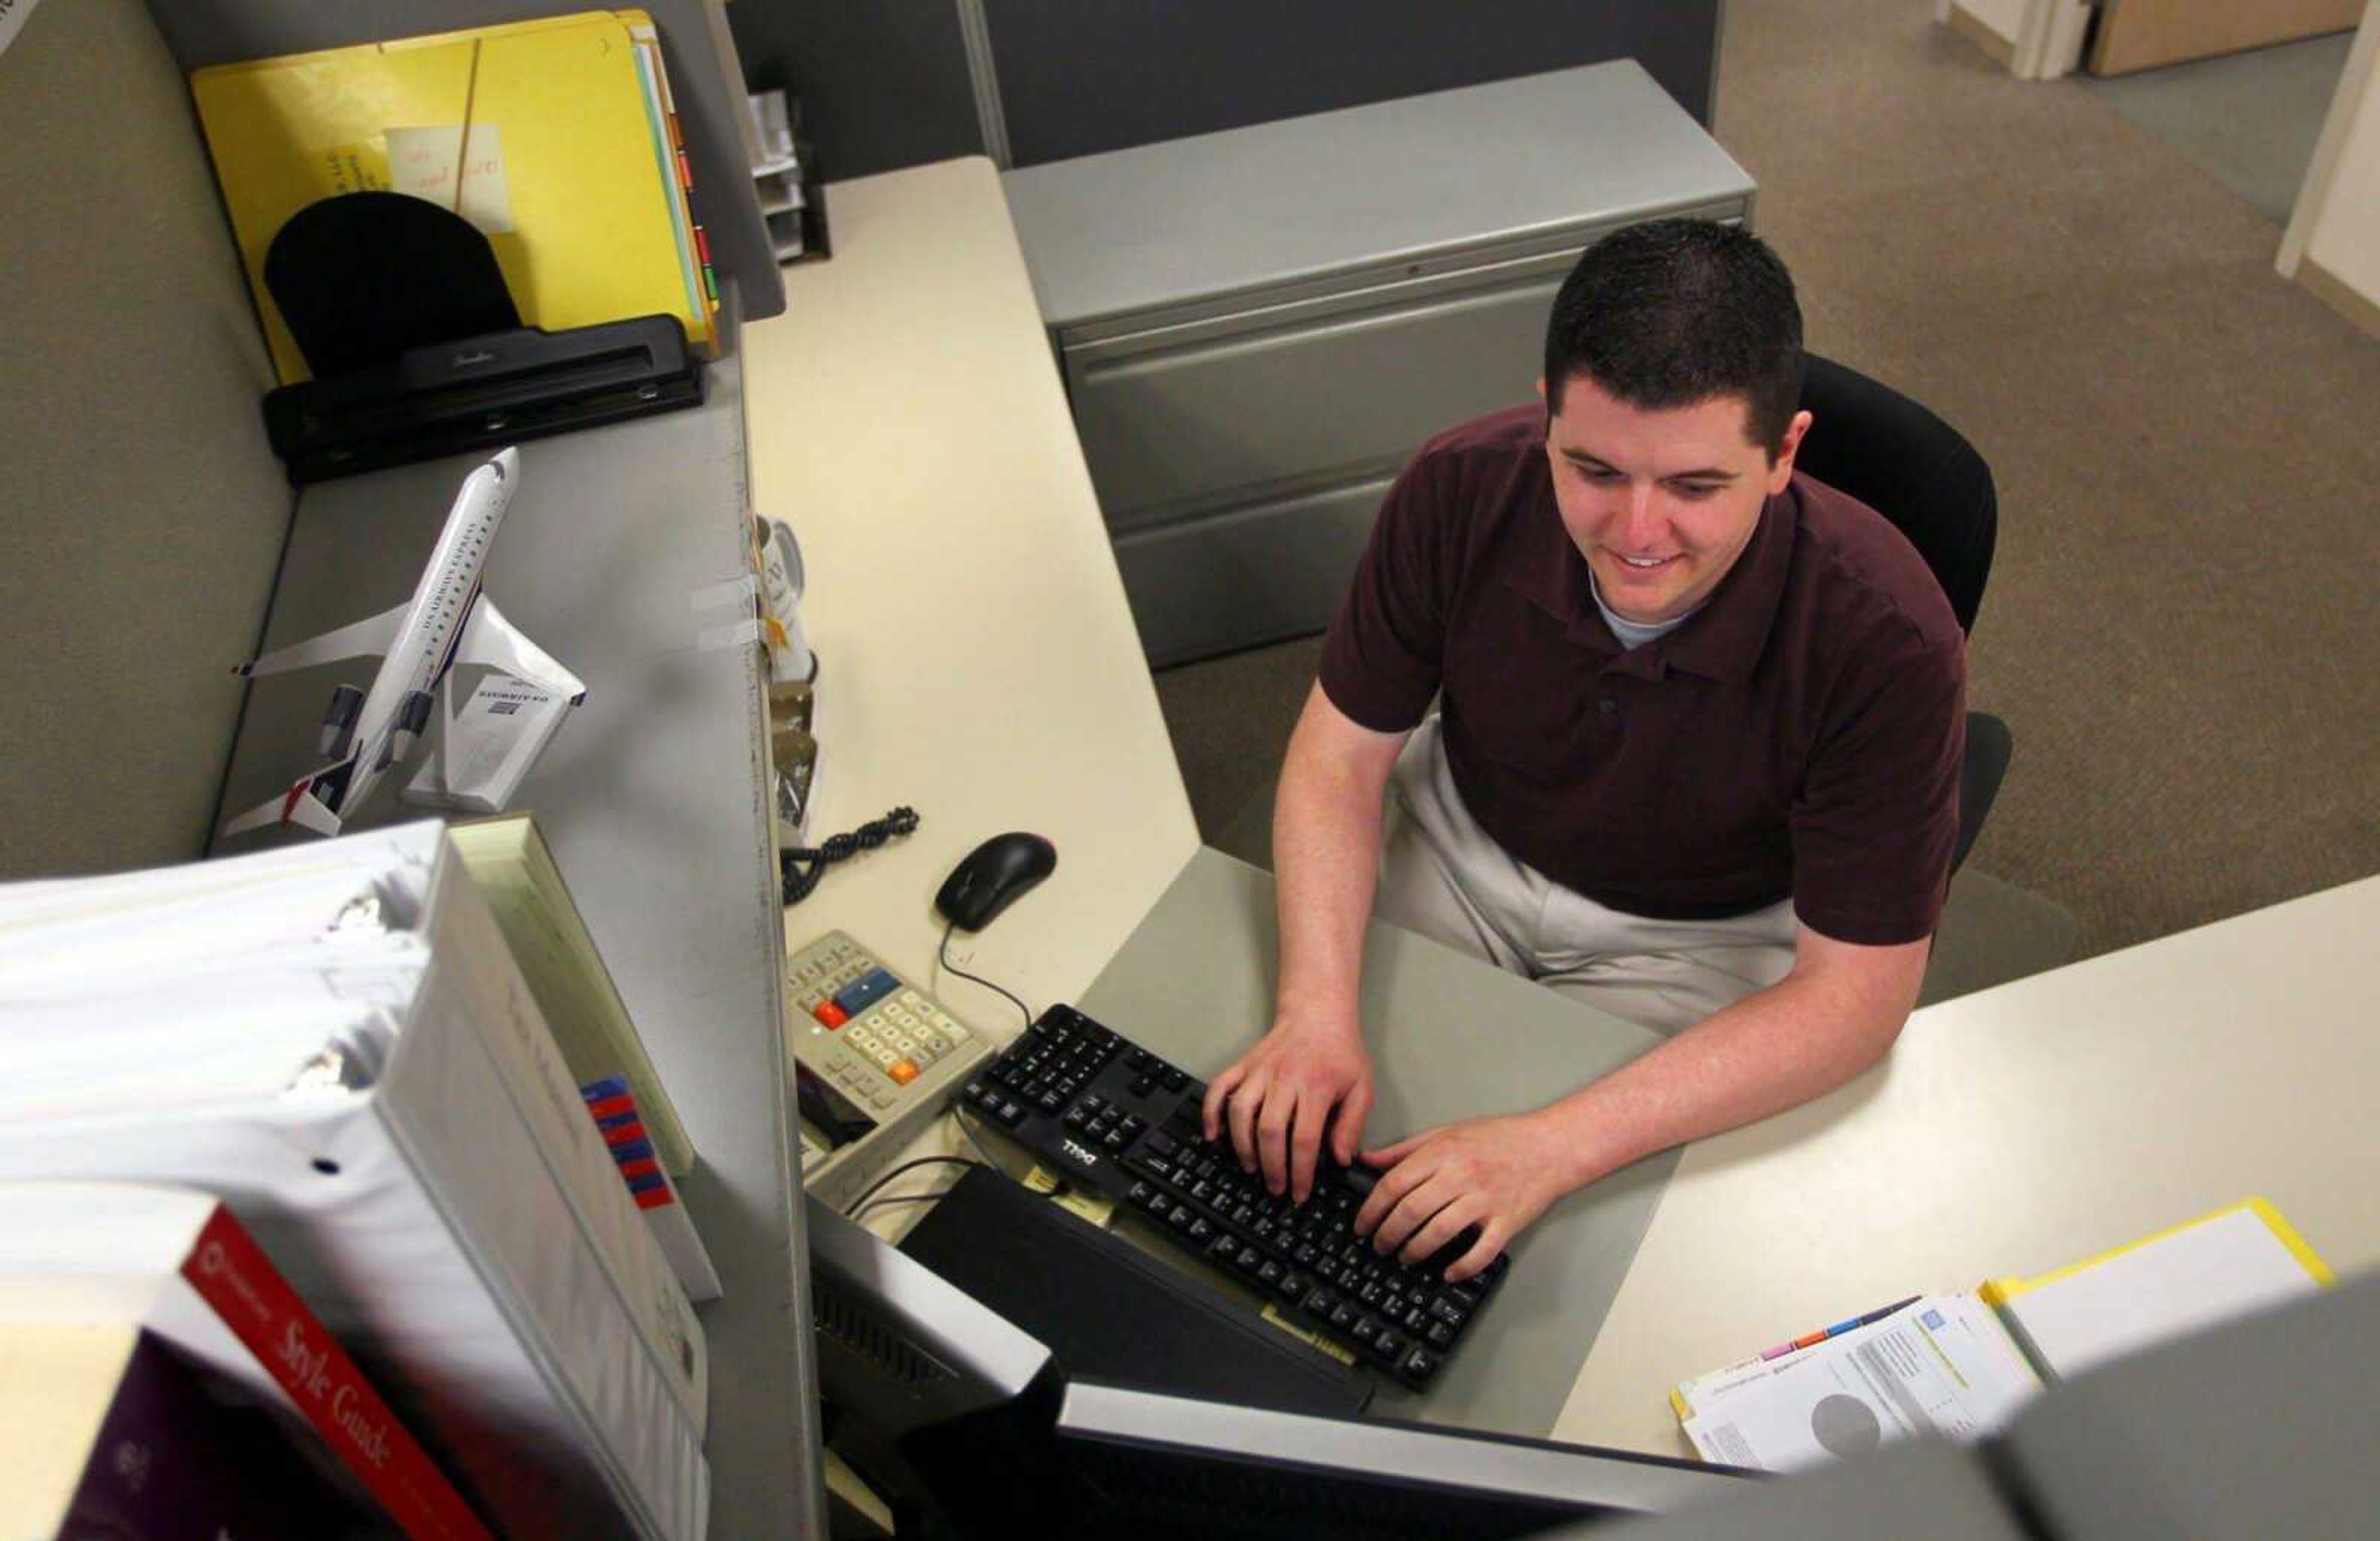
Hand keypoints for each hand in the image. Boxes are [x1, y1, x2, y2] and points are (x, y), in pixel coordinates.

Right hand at [1201, 1019, 1373, 1202]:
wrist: (1317, 1013)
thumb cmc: (1341, 1053)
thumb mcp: (1361, 1087)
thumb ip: (1352, 1125)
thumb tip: (1340, 1160)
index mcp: (1317, 1087)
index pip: (1305, 1139)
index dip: (1301, 1172)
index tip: (1299, 1193)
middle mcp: (1284, 1079)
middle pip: (1270, 1130)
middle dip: (1271, 1167)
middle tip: (1275, 1188)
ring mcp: (1259, 1071)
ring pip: (1240, 1112)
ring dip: (1242, 1145)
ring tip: (1251, 1167)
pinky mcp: (1243, 1065)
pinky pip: (1219, 1089)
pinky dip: (1211, 1112)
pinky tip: (1213, 1135)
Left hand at [1353, 1113, 1569, 1282]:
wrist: (1549, 1146)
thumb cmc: (1499, 1138)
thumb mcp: (1448, 1132)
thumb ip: (1406, 1148)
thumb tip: (1367, 1160)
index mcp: (1443, 1152)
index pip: (1394, 1184)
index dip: (1371, 1209)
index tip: (1361, 1226)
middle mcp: (1461, 1175)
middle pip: (1411, 1211)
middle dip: (1387, 1234)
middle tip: (1378, 1247)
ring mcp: (1485, 1200)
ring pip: (1439, 1232)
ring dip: (1415, 1250)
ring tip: (1405, 1258)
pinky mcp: (1507, 1221)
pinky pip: (1481, 1251)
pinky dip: (1462, 1266)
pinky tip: (1448, 1273)